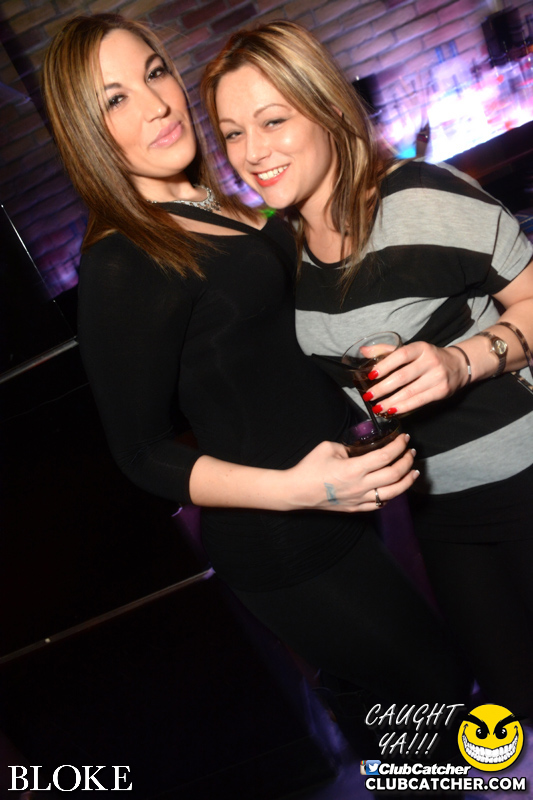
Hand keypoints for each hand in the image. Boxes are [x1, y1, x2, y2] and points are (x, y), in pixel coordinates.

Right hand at [285, 434, 417, 512]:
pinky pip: (380, 504)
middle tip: (411, 452)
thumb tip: (360, 449)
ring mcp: (359, 499)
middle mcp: (361, 486)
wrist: (296, 491)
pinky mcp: (355, 508)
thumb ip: (348, 447)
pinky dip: (392, 496)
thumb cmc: (309, 468)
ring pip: (393, 493)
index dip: (399, 446)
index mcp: (354, 468)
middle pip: (395, 474)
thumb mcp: (328, 447)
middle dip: (407, 461)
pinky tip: (395, 489)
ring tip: (413, 472)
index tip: (404, 438)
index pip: (386, 456)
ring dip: (407, 481)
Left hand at [361, 341, 468, 415]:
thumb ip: (387, 350)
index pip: (401, 355)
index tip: (370, 375)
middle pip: (403, 376)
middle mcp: (431, 361)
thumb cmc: (428, 357)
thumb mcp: (412, 349)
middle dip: (383, 388)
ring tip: (377, 407)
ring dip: (391, 401)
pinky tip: (392, 410)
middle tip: (368, 396)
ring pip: (410, 392)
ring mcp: (438, 377)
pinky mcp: (442, 391)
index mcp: (421, 348)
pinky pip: (419, 401)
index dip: (385, 365)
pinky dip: (404, 407)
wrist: (459, 365)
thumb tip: (363, 351)